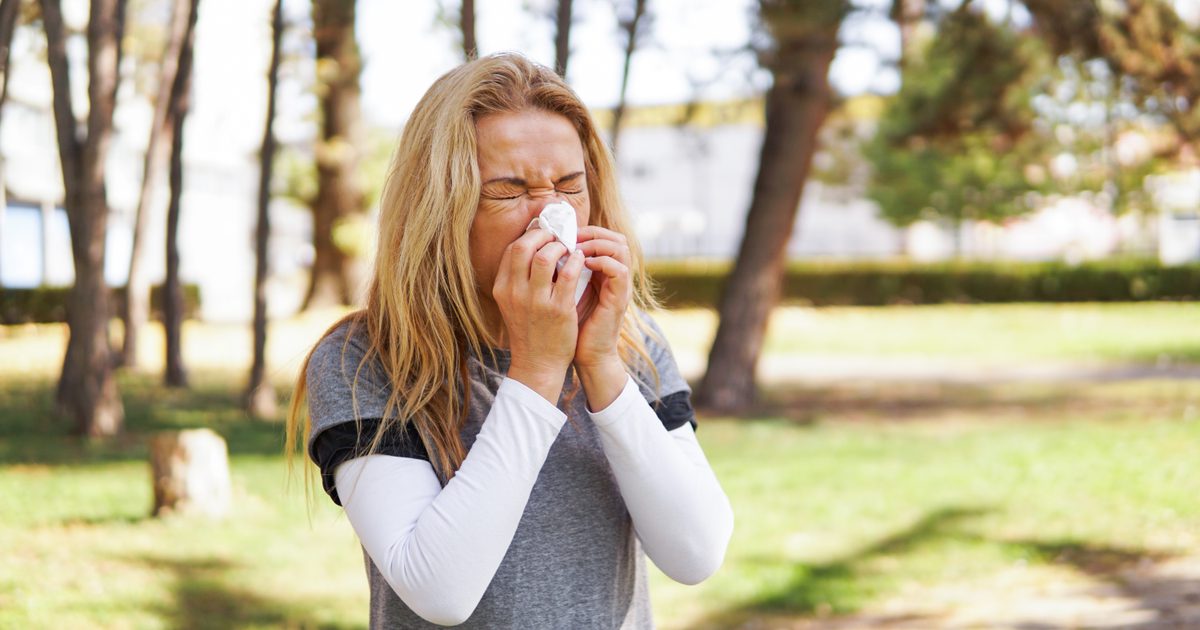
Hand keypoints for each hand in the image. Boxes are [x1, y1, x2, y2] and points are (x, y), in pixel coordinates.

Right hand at [492, 228, 586, 400]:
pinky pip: (567, 274)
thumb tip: (533, 247)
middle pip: (523, 246)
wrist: (537, 363)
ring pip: (544, 257)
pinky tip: (581, 259)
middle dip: (543, 235)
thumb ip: (518, 278)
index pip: (512, 249)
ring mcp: (535, 301)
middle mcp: (515, 292)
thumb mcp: (513, 303)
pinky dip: (576, 261)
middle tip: (558, 237)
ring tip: (569, 249)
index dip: (530, 235)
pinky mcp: (557, 309)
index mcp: (502, 288)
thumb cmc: (529, 329)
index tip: (544, 234)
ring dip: (560, 246)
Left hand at [573, 226, 632, 370]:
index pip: (605, 237)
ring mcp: (620, 287)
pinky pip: (619, 270)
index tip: (563, 233)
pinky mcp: (619, 300)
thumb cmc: (570, 327)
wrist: (586, 356)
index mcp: (603, 273)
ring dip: (597, 243)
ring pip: (621, 248)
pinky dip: (601, 262)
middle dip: (592, 232)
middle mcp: (615, 277)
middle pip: (617, 238)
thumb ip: (560, 272)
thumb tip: (539, 250)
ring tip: (575, 248)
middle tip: (570, 237)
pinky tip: (582, 265)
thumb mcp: (563, 293)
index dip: (586, 230)